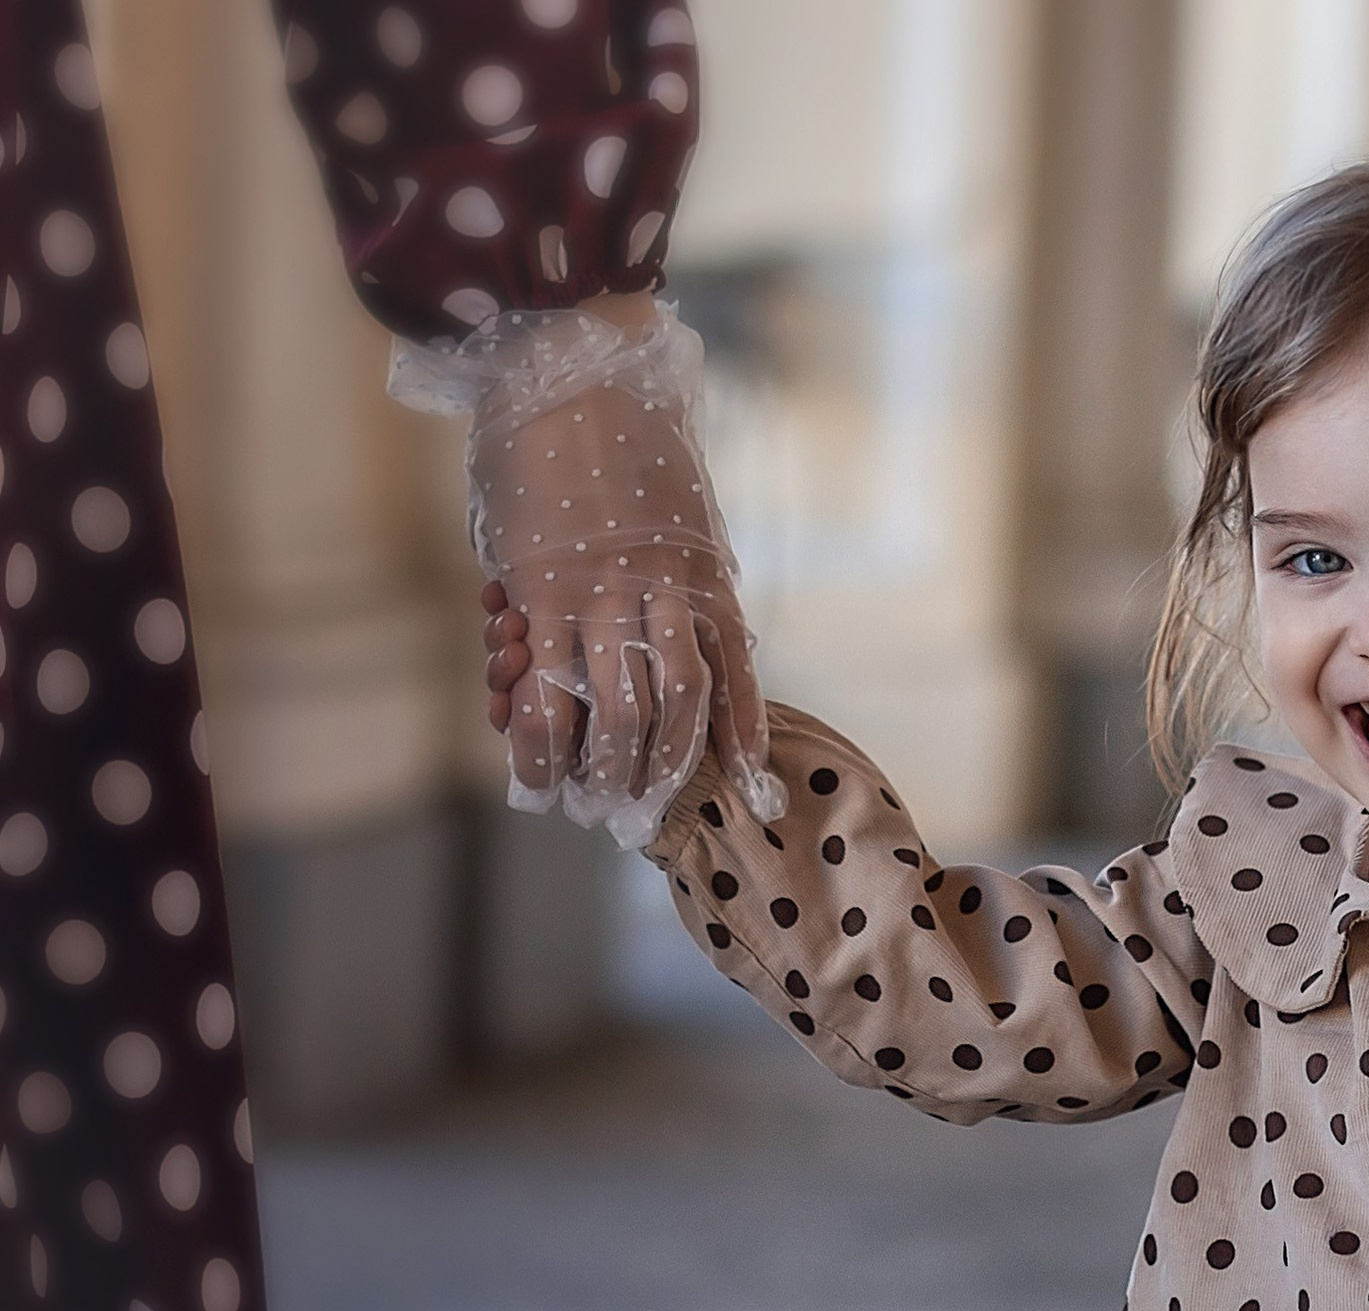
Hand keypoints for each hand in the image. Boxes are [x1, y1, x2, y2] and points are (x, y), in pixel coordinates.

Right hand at [437, 299, 781, 844]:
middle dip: (658, 771)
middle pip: (677, 708)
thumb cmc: (623, 439)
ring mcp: (601, 590)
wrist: (572, 361)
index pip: (733, 675)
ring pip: (616, 709)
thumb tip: (695, 635)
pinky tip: (536, 774)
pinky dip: (539, 740)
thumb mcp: (680, 513)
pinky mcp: (538, 586)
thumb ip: (683, 575)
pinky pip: (544, 684)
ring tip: (587, 803)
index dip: (740, 738)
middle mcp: (662, 590)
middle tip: (637, 810)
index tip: (751, 789)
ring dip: (603, 768)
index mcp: (705, 573)